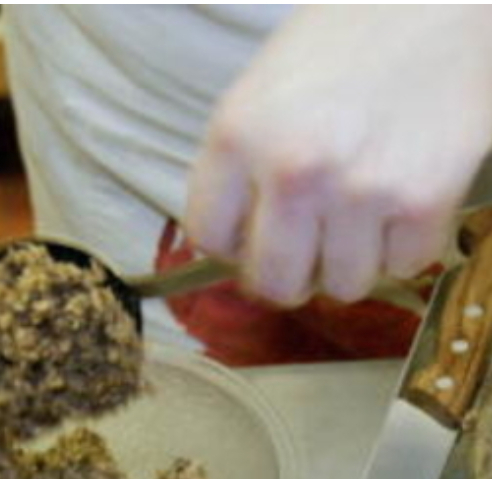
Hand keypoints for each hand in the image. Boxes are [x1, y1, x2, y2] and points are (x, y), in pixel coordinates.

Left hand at [186, 5, 491, 305]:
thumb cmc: (343, 39)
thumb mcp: (259, 92)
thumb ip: (239, 170)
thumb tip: (234, 250)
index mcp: (237, 138)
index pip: (209, 239)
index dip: (233, 243)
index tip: (254, 234)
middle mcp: (293, 172)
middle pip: (274, 283)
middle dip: (289, 274)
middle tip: (308, 249)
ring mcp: (359, 191)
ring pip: (342, 286)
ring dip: (351, 262)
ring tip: (361, 216)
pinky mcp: (423, 202)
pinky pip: (404, 267)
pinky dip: (406, 246)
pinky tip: (403, 201)